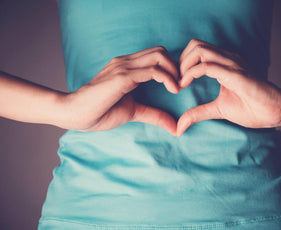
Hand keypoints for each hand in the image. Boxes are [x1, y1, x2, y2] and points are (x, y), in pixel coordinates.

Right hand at [62, 46, 179, 134]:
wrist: (75, 113)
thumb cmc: (100, 111)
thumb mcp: (133, 112)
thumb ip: (154, 115)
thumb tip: (175, 127)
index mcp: (128, 67)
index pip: (157, 55)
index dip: (172, 67)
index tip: (179, 85)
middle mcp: (126, 62)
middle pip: (161, 51)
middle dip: (176, 66)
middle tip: (181, 84)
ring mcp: (124, 67)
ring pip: (159, 56)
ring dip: (175, 71)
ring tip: (178, 88)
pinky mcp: (123, 77)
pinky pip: (153, 71)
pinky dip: (167, 78)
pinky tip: (173, 90)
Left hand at [176, 39, 280, 135]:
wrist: (276, 111)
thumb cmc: (251, 108)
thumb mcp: (217, 109)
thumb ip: (197, 113)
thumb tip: (179, 127)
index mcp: (224, 63)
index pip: (197, 50)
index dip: (182, 63)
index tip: (177, 82)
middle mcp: (227, 59)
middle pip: (195, 44)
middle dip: (180, 61)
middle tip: (176, 80)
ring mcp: (231, 64)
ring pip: (199, 50)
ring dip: (183, 65)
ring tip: (181, 82)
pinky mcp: (235, 74)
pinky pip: (207, 65)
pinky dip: (191, 73)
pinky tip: (185, 85)